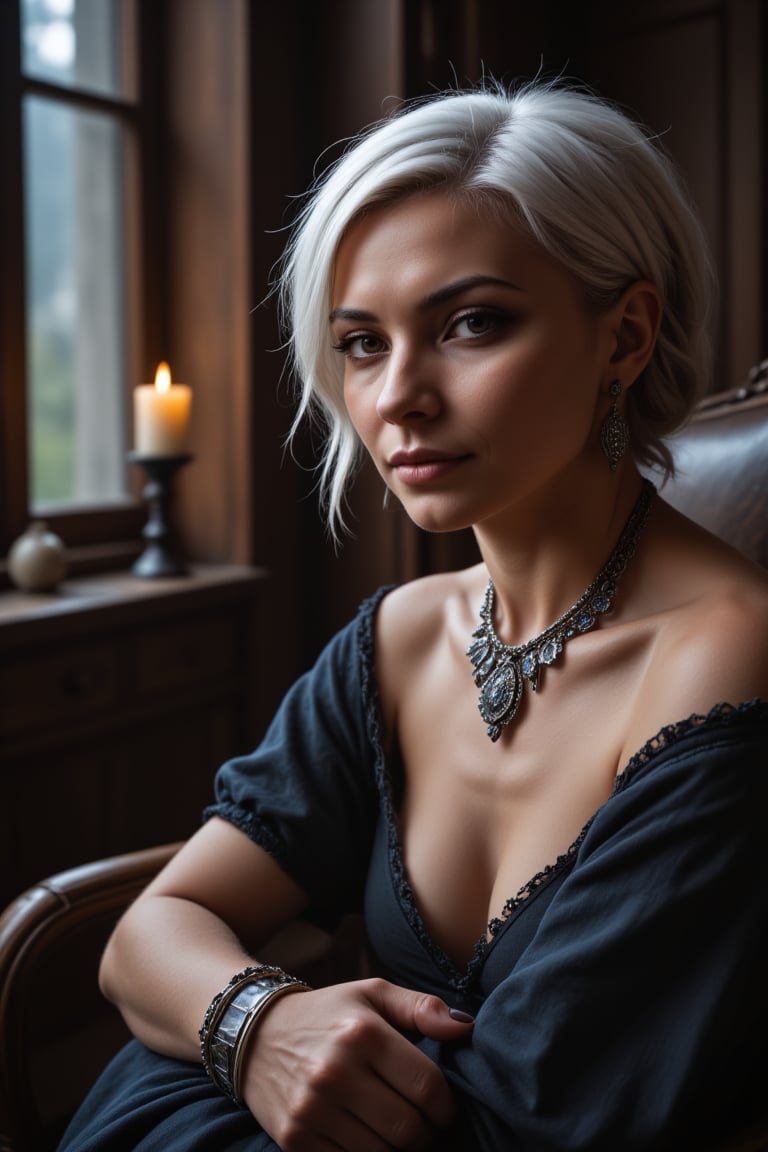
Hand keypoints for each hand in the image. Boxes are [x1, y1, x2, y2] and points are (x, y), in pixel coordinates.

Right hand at [240, 977, 473, 1151]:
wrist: (254, 1034)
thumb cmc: (327, 1014)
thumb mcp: (372, 995)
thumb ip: (422, 1009)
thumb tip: (466, 1027)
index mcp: (363, 1034)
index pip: (428, 1088)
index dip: (446, 1106)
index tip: (441, 1107)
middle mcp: (336, 1072)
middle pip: (409, 1130)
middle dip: (424, 1132)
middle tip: (419, 1122)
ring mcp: (313, 1109)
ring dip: (395, 1148)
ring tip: (390, 1126)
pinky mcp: (295, 1139)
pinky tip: (363, 1136)